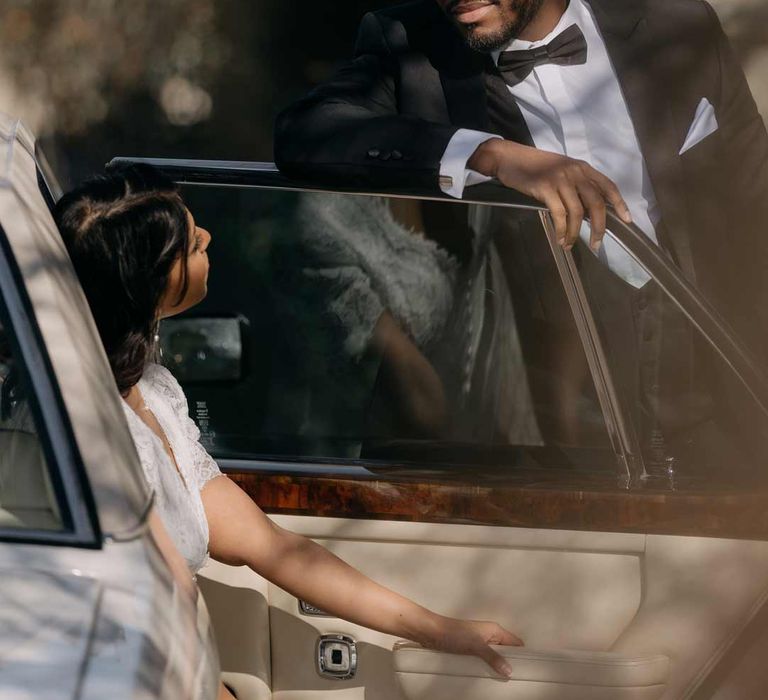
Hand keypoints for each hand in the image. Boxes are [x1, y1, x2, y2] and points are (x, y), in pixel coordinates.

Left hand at [422, 616, 523, 678]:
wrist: (432, 632)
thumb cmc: (455, 634)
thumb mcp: (476, 646)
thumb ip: (493, 657)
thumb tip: (509, 670)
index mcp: (494, 630)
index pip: (515, 642)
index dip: (522, 654)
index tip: (527, 669)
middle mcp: (489, 635)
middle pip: (506, 651)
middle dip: (510, 663)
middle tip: (514, 679)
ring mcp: (479, 642)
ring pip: (494, 656)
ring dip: (497, 666)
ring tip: (501, 680)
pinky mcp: (470, 649)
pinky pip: (484, 659)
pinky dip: (486, 667)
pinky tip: (486, 676)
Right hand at [468, 138, 632, 250]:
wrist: (510, 158)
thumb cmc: (534, 168)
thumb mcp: (561, 172)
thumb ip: (575, 186)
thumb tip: (586, 212)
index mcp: (582, 168)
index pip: (608, 186)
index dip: (619, 204)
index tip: (627, 220)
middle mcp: (575, 172)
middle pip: (596, 203)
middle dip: (599, 227)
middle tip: (597, 244)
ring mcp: (560, 179)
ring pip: (577, 212)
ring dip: (576, 233)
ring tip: (570, 245)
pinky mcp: (545, 188)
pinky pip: (559, 214)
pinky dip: (562, 230)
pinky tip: (560, 239)